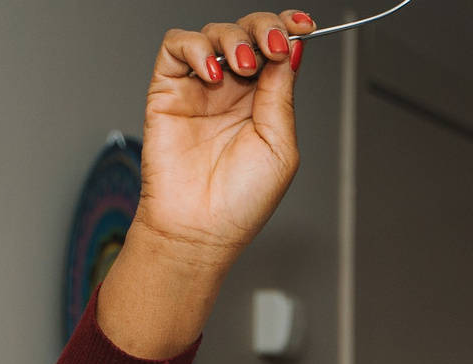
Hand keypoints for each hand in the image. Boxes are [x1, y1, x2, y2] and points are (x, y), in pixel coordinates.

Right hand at [98, 11, 320, 357]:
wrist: (199, 229)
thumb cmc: (240, 202)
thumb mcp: (280, 146)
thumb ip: (282, 94)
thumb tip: (292, 49)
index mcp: (264, 101)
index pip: (277, 50)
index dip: (289, 30)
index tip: (304, 26)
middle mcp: (233, 90)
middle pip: (248, 32)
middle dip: (264, 27)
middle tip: (273, 46)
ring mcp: (200, 87)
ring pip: (214, 32)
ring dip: (233, 39)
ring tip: (243, 67)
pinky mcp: (168, 88)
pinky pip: (177, 46)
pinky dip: (196, 47)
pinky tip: (211, 73)